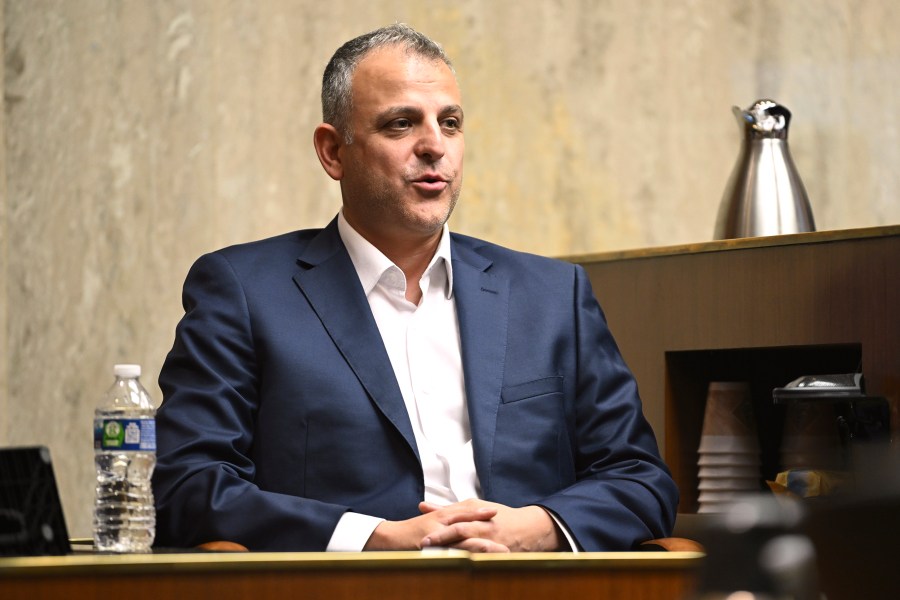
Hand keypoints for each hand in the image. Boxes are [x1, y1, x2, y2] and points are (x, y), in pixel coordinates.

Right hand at [363, 501, 501, 550]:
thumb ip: (442, 521)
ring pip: (464, 537)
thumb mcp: (428, 525)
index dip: (482, 511)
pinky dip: (465, 556)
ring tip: (502, 550)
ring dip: (484, 544)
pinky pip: (451, 551)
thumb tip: (457, 524)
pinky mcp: (430, 546)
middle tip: (509, 532)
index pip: (466, 511)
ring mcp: (436, 534)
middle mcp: (441, 522)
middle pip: (470, 522)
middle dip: (490, 527)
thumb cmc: (408, 533)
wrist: (388, 538)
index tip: (499, 512)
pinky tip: (476, 561)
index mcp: (441, 516)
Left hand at [418, 499, 562, 552]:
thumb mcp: (473, 507)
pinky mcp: (499, 552)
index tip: (420, 535)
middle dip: (442, 539)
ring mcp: (492, 539)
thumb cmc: (499, 516)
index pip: (453, 519)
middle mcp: (483, 524)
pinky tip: (460, 568)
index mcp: (475, 512)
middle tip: (424, 546)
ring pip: (470, 546)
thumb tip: (422, 506)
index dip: (437, 527)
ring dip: (454, 552)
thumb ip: (447, 508)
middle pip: (460, 531)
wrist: (529, 528)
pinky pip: (482, 558)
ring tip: (438, 559)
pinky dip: (470, 562)